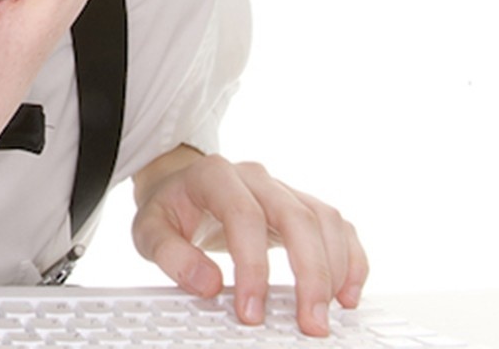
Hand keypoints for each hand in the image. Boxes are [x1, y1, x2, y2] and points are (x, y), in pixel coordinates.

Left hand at [131, 147, 367, 337]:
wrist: (181, 184)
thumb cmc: (169, 208)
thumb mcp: (149, 230)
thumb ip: (170, 255)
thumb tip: (208, 285)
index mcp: (216, 175)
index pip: (244, 216)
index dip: (252, 266)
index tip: (251, 311)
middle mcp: (256, 178)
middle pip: (297, 216)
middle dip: (309, 273)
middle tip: (309, 321)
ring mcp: (283, 189)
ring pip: (324, 220)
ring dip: (334, 268)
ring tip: (328, 312)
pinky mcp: (302, 205)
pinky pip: (338, 226)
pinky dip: (350, 258)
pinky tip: (347, 293)